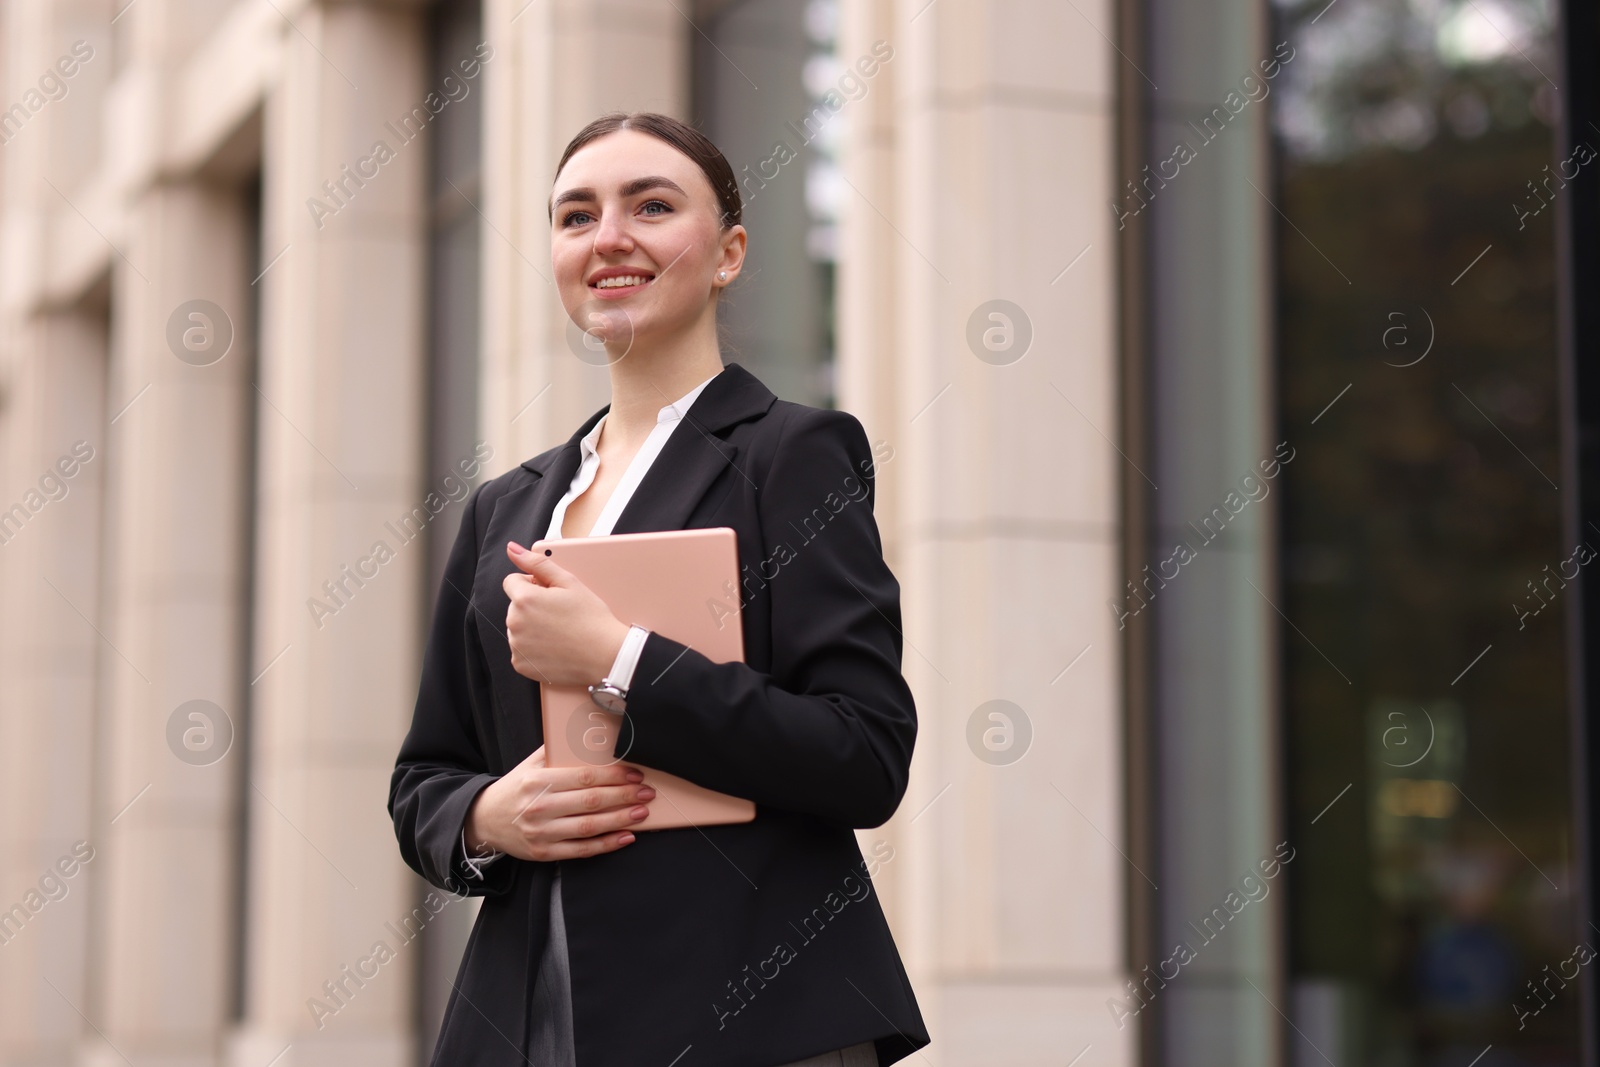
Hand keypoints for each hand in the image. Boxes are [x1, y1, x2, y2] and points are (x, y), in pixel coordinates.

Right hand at [464, 745, 654, 860]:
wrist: (484, 820)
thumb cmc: (515, 788)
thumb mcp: (529, 765)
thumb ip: (555, 750)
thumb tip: (587, 734)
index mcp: (537, 782)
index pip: (583, 777)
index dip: (613, 776)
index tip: (634, 774)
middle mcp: (539, 808)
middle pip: (590, 802)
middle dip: (623, 796)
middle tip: (646, 792)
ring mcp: (542, 833)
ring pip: (589, 827)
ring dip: (620, 820)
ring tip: (641, 812)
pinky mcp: (545, 853)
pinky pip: (581, 850)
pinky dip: (606, 845)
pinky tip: (625, 836)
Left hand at [502, 541, 629, 685]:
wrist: (605, 655)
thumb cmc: (591, 619)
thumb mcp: (568, 582)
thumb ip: (537, 563)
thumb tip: (512, 549)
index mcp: (524, 599)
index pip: (512, 582)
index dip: (532, 584)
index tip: (550, 594)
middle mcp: (515, 623)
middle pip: (515, 606)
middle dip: (532, 606)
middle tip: (559, 614)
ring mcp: (517, 646)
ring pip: (518, 628)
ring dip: (531, 627)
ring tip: (559, 631)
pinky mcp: (521, 664)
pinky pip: (521, 650)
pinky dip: (533, 649)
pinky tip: (554, 646)